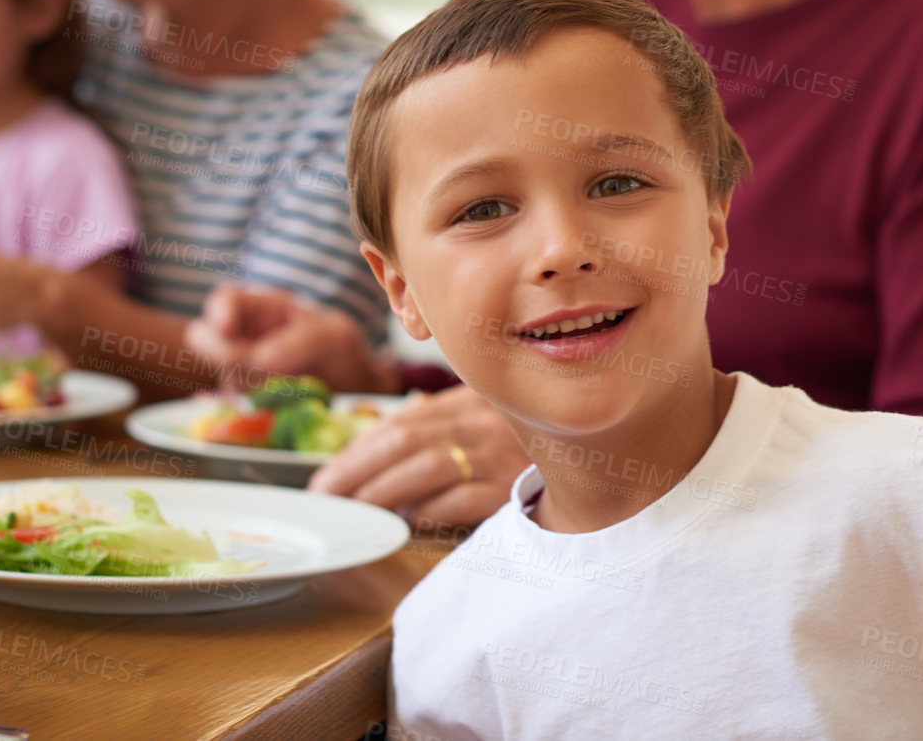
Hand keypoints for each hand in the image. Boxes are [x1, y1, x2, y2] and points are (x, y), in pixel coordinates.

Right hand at [185, 283, 390, 392]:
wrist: (350, 393)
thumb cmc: (340, 352)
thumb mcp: (334, 337)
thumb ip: (303, 341)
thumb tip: (260, 359)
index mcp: (261, 309)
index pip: (225, 300)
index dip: (220, 313)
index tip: (227, 329)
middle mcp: (240, 339)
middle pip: (205, 338)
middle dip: (227, 354)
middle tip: (260, 367)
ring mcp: (236, 372)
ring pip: (219, 376)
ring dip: (248, 386)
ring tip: (290, 388)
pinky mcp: (239, 404)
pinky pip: (229, 409)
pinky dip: (249, 412)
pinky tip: (278, 412)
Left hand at [308, 385, 529, 528]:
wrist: (595, 458)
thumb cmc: (526, 444)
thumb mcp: (483, 420)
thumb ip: (439, 427)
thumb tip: (378, 447)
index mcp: (469, 401)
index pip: (400, 423)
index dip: (356, 451)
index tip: (326, 479)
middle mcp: (484, 420)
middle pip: (406, 442)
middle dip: (358, 473)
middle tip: (329, 500)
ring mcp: (502, 451)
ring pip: (429, 466)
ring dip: (384, 491)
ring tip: (358, 513)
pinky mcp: (517, 485)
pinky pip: (465, 496)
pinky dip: (431, 508)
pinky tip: (408, 520)